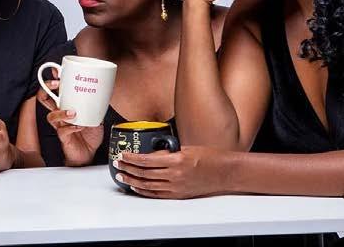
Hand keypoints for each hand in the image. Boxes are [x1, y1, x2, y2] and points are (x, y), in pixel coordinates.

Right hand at [37, 72, 102, 165]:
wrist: (88, 154)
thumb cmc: (89, 135)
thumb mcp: (96, 115)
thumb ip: (97, 104)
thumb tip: (105, 91)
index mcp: (66, 106)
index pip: (55, 91)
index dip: (53, 79)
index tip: (57, 70)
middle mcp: (60, 114)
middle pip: (44, 99)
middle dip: (48, 89)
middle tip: (57, 85)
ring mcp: (60, 126)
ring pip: (51, 115)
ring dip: (61, 112)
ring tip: (73, 112)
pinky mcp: (64, 137)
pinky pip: (62, 131)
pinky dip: (71, 127)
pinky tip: (79, 126)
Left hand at [113, 145, 232, 198]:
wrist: (225, 173)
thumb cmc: (210, 157)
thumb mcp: (187, 148)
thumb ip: (168, 152)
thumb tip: (152, 153)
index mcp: (176, 160)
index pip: (147, 160)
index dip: (132, 158)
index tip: (123, 154)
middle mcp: (175, 175)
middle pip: (145, 173)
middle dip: (128, 168)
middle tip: (117, 164)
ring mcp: (177, 187)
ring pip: (148, 185)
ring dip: (132, 180)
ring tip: (121, 175)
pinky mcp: (179, 194)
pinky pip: (157, 194)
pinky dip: (144, 191)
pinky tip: (136, 187)